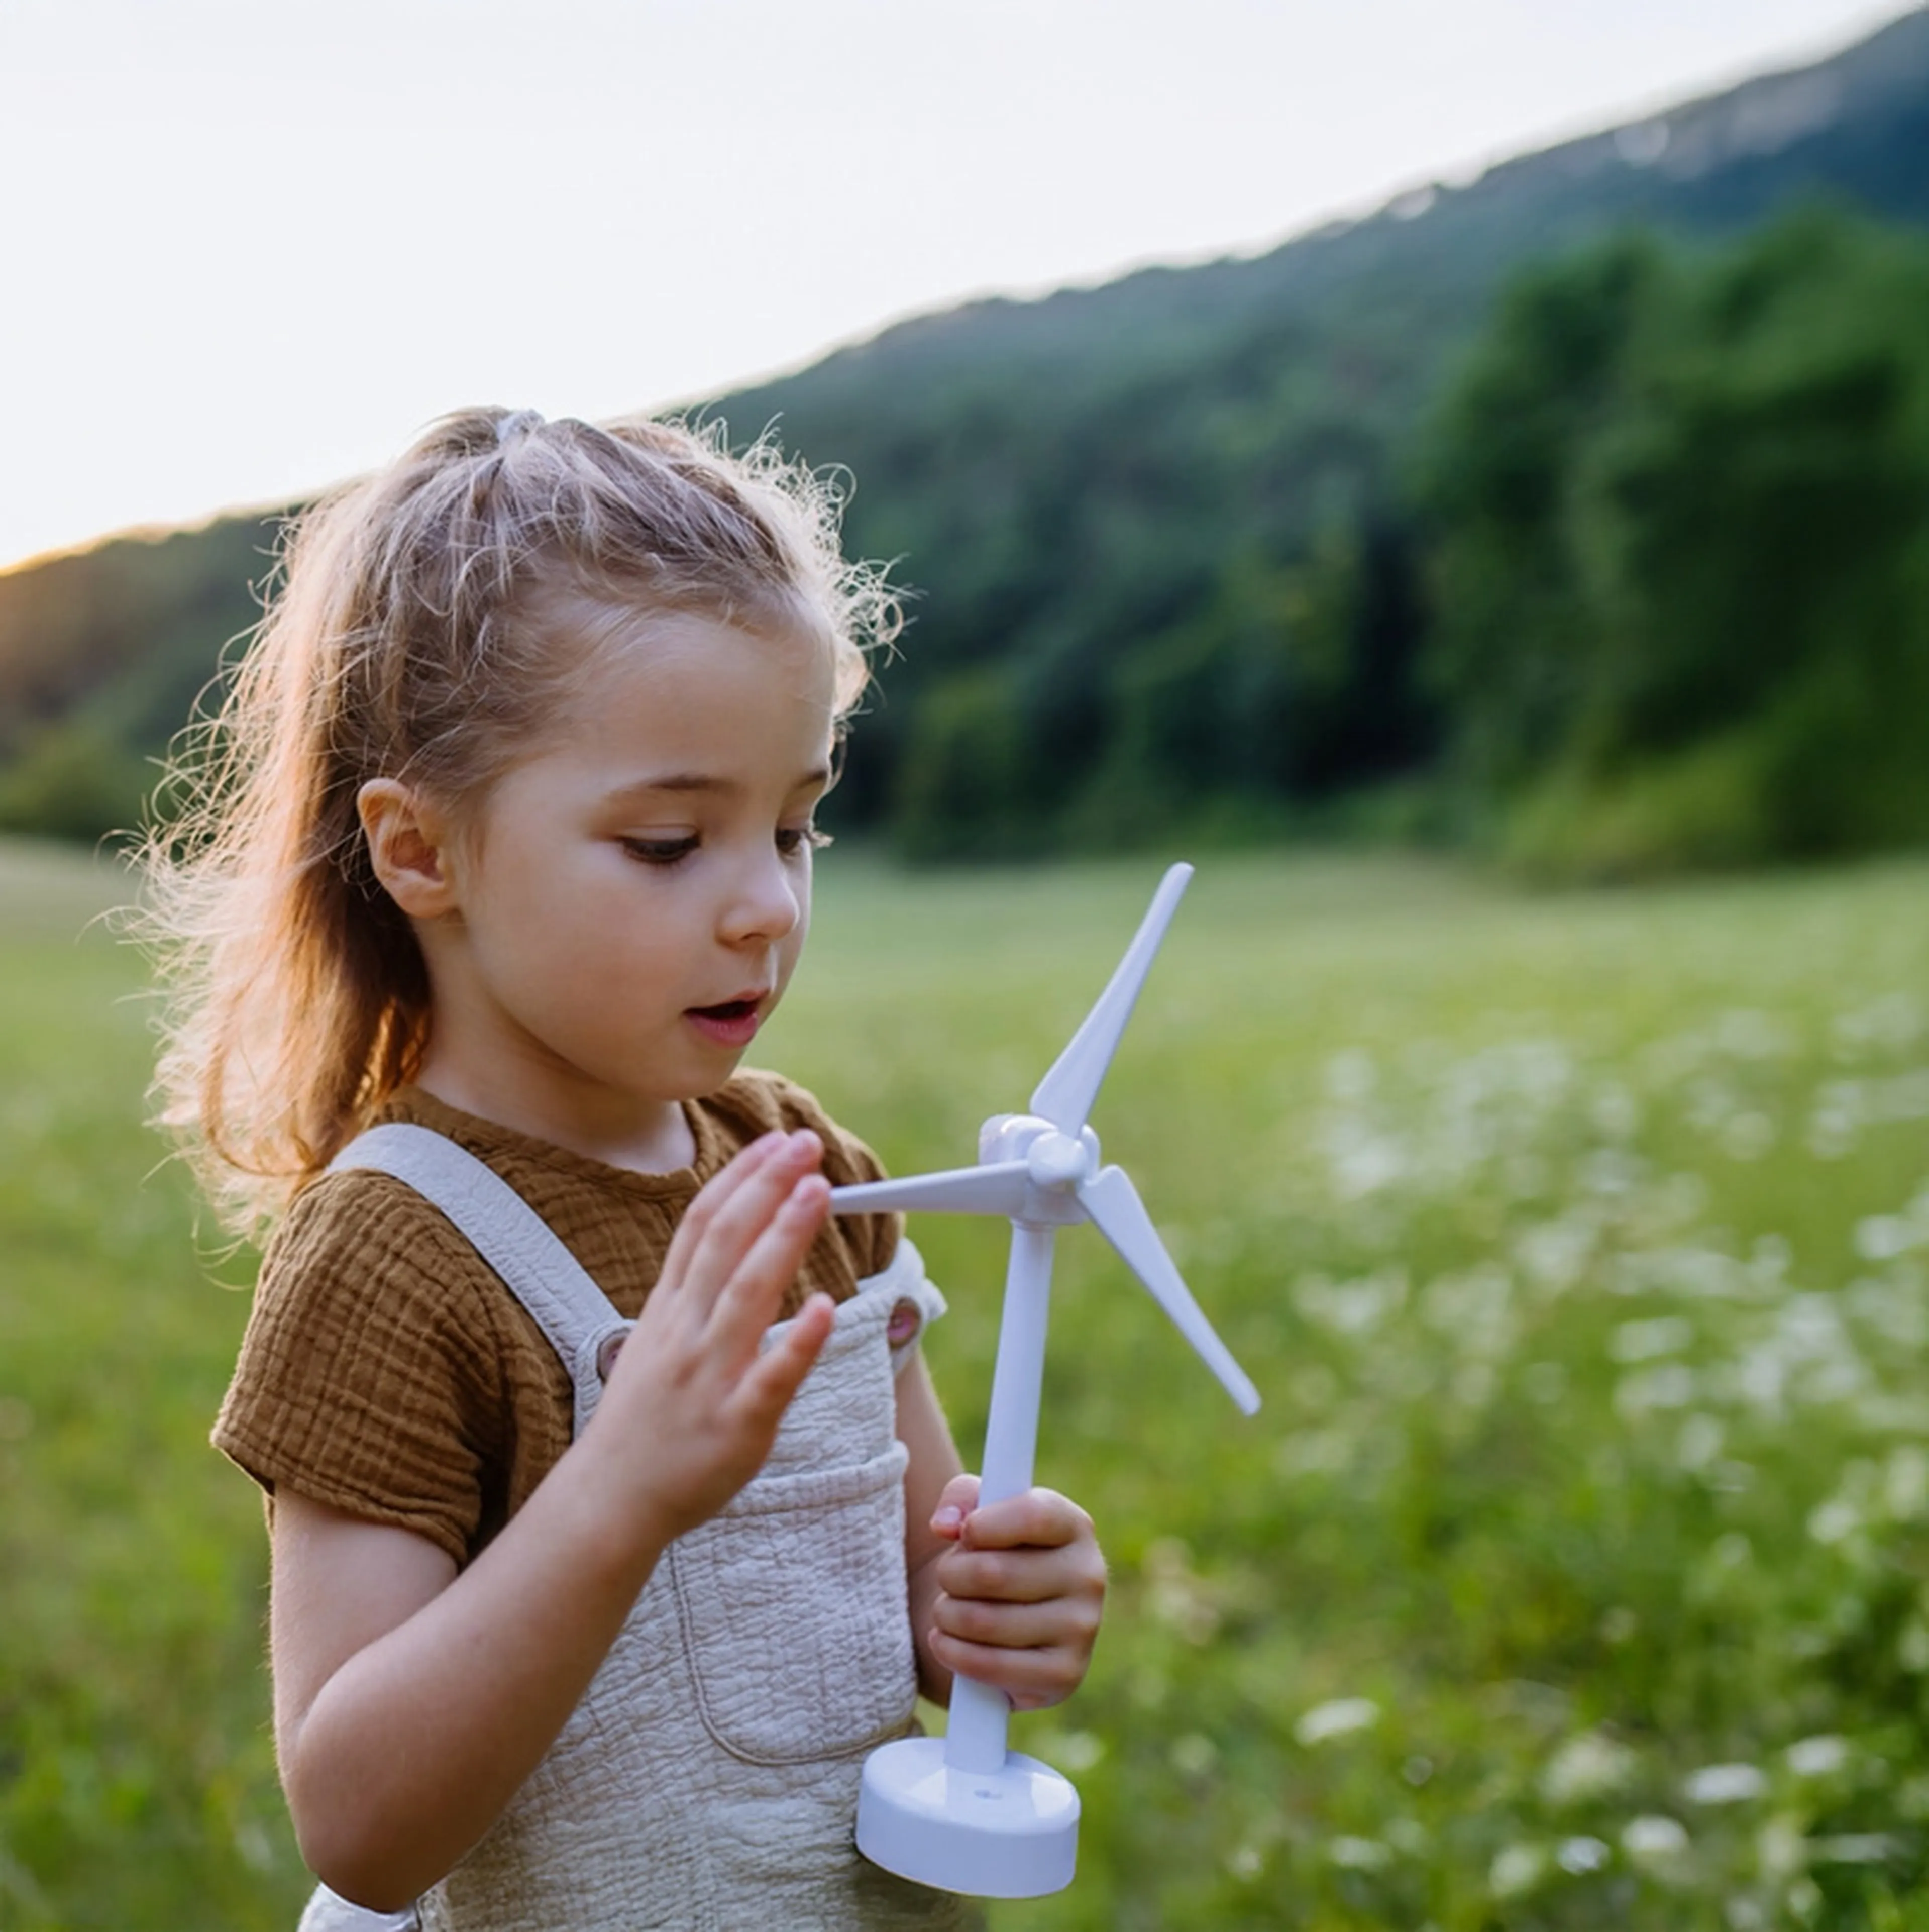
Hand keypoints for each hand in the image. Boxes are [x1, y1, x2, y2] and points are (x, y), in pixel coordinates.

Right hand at [584, 1129, 834, 1545]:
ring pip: (747, 1294)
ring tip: (818, 1191)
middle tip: (806, 1144)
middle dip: (767, 1187)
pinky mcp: (737, 1425)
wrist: (609, 1501)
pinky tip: (827, 1307)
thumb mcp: (655, 1341)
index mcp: (669, 1309)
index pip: (703, 1226)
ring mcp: (710, 1377)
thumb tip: (733, 1241)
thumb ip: (691, 1293)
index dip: (739, 1178)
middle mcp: (687, 1333)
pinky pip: (771, 1378)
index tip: (773, 1141)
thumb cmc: (643, 1421)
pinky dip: (798, 1342)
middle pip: (726, 1244)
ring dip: (783, 1238)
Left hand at [925, 1476, 1106, 1711]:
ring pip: (983, 1621)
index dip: (983, 1525)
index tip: (964, 1534)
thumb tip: (945, 1525)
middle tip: (946, 1577)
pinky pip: (990, 1666)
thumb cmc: (991, 1552)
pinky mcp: (1064, 1676)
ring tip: (947, 1609)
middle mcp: (1088, 1576)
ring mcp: (1081, 1629)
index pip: (1032, 1516)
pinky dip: (953, 1653)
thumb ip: (961, 1497)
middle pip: (993, 1573)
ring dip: (947, 1615)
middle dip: (951, 1575)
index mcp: (1074, 1526)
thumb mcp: (978, 1511)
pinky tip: (946, 1642)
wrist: (1006, 1618)